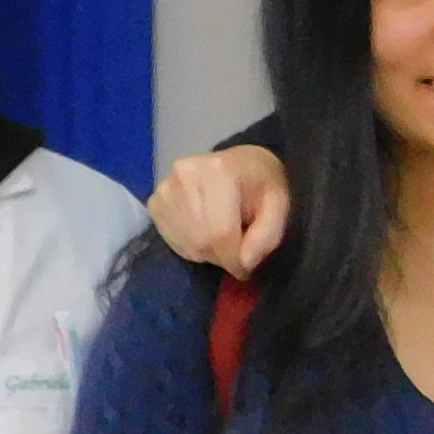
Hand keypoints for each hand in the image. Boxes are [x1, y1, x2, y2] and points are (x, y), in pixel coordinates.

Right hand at [148, 142, 291, 275]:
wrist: (239, 164)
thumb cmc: (261, 184)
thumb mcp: (278, 205)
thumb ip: (267, 235)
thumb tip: (245, 264)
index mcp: (218, 171)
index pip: (221, 231)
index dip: (234, 259)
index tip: (246, 269)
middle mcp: (185, 175)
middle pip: (202, 240)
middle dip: (223, 255)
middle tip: (238, 251)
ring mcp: (165, 188)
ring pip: (188, 244)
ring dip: (209, 253)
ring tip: (224, 237)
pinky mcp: (155, 202)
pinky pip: (172, 241)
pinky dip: (192, 247)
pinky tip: (206, 232)